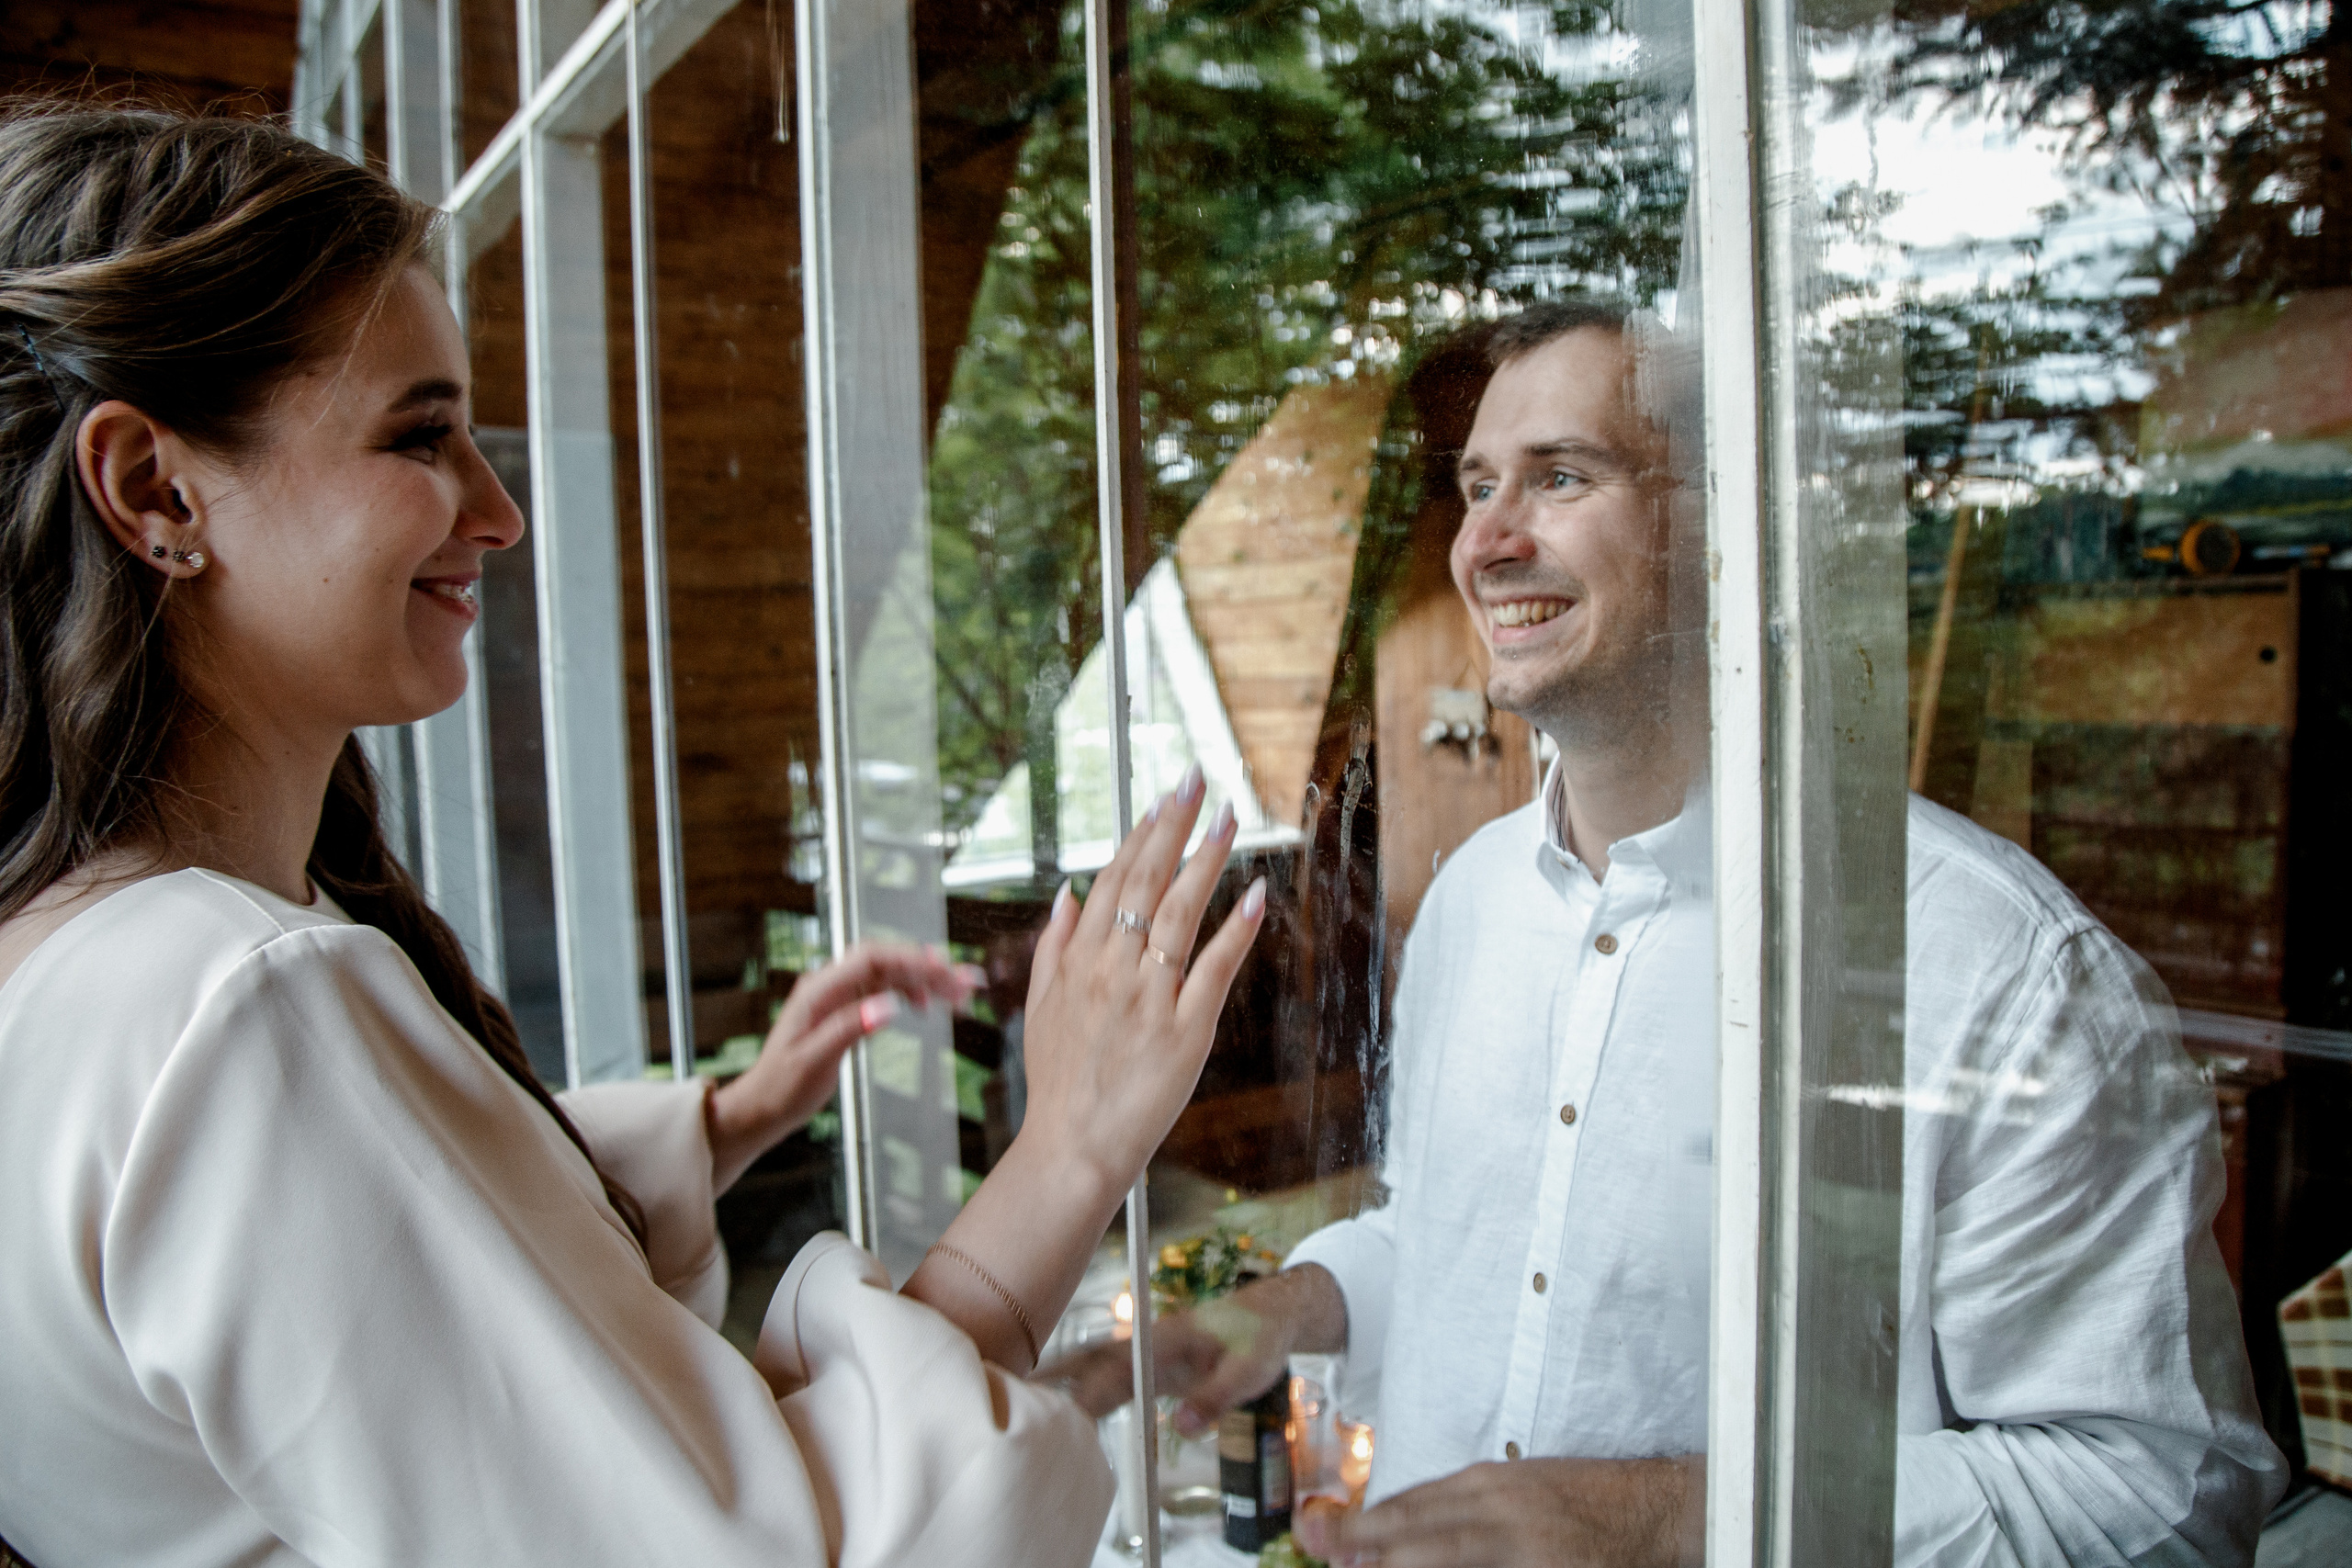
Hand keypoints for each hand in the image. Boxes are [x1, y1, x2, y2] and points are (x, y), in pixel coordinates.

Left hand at [707, 941, 975, 1191]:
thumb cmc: (781, 1088)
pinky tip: (927, 1004)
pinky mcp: (846, 1010)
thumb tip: (889, 1007)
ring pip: (890, 975)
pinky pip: (884, 990)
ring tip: (961, 994)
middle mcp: (829, 985)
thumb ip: (850, 1030)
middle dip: (930, 968)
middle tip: (968, 983)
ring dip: (926, 980)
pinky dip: (910, 993)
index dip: (911, 960)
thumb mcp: (814, 1063)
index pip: (872, 959)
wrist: (762, 1106)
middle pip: (887, 962)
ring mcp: (838, 996)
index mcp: (818, 990)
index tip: (945, 971)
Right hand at [905, 766, 1266, 1371]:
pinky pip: (1213, 970)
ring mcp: (1149, 998)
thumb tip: (1066, 893)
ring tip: (1229, 818)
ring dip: (1206, 860)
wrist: (1072, 1147)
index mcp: (1080, 960)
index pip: (1113, 879)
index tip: (1163, 797)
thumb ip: (1052, 947)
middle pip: (1146, 881)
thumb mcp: (1041, 1007)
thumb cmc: (1061, 1082)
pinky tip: (1254, 896)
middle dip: (1174, 825)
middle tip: (1198, 780)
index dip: (1141, 834)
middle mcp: (1113, 969)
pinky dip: (1235, 931)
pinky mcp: (1184, 1031)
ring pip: (1180, 913)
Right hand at [1029, 1264, 1343, 1421]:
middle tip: (1015, 1393)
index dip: (1090, 1389)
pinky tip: (1052, 1397)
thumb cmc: (1260, 1339)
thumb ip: (1216, 1397)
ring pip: (1091, 1363)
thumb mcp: (1251, 1371)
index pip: (1119, 1367)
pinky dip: (1076, 1383)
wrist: (1271, 1313)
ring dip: (1058, 1377)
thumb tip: (1181, 1426)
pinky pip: (1104, 1374)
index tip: (1064, 1411)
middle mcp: (1148, 1343)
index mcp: (1167, 1339)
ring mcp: (1144, 1352)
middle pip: (1092, 1359)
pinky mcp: (1147, 1365)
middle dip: (1056, 1376)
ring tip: (1016, 1393)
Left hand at [1295, 1456, 1703, 1567]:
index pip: (1411, 1505)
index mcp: (1489, 1483)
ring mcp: (1527, 1547)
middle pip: (1421, 1531)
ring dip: (1404, 1564)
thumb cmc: (1580, 1500)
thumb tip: (1390, 1530)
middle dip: (1368, 1548)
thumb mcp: (1514, 1488)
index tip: (1326, 1540)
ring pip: (1449, 1555)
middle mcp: (1502, 1509)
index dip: (1364, 1526)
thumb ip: (1457, 1507)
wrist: (1654, 1509)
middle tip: (1329, 1558)